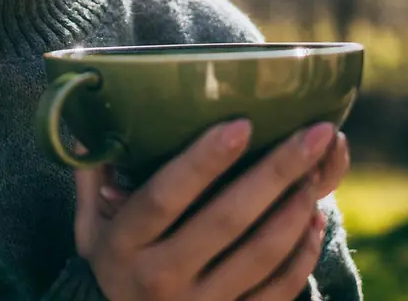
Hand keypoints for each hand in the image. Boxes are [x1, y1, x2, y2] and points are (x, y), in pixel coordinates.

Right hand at [72, 121, 350, 299]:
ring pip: (261, 253)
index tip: (242, 123)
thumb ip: (93, 178)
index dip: (203, 160)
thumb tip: (92, 126)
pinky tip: (313, 218)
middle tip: (315, 131)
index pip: (164, 196)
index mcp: (124, 244)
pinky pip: (278, 289)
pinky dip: (302, 253)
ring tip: (317, 169)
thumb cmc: (113, 265)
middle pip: (226, 218)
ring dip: (295, 208)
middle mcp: (161, 277)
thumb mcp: (90, 228)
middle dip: (277, 170)